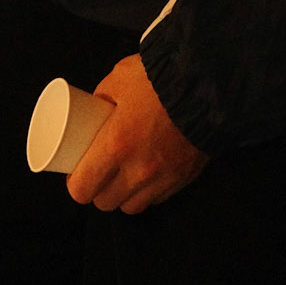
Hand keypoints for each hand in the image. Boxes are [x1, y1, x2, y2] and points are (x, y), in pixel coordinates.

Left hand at [67, 55, 208, 213]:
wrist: (209, 83)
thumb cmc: (160, 78)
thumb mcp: (120, 78)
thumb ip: (103, 97)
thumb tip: (94, 110)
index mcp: (115, 145)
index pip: (82, 188)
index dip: (76, 184)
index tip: (77, 173)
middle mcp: (138, 170)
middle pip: (105, 202)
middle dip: (98, 190)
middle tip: (99, 173)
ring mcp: (163, 178)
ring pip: (131, 206)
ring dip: (123, 195)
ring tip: (123, 177)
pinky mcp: (183, 179)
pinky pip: (157, 199)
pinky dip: (148, 191)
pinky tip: (147, 175)